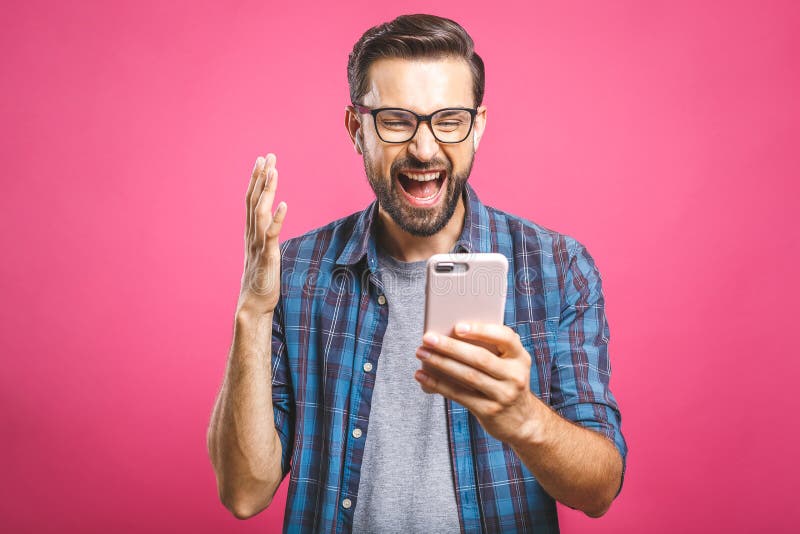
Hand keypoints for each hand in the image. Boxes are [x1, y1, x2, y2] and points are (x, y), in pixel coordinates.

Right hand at [237, 153, 287, 315]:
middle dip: (261, 177)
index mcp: (251, 232)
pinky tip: (285, 205)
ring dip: (268, 190)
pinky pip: (271, 234)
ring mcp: (258, 244)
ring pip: (260, 211)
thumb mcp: (263, 253)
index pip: (251, 199)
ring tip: (274, 171)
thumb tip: (272, 225)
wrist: (253, 303)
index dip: (256, 180)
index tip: (261, 161)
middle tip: (267, 156)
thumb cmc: (261, 280)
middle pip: (253, 199)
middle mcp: (252, 234)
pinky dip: (277, 219)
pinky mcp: (267, 256)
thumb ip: (266, 237)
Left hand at [414, 322, 544, 445]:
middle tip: (428, 338)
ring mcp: (504, 395)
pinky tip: (422, 376)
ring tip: (422, 353)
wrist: (523, 422)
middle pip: (480, 358)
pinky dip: (438, 384)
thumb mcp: (507, 366)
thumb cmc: (506, 383)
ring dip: (440, 363)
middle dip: (450, 347)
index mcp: (520, 357)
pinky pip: (459, 394)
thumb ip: (489, 351)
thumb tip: (448, 337)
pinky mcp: (489, 411)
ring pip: (467, 376)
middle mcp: (515, 376)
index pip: (505, 337)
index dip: (482, 331)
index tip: (458, 327)